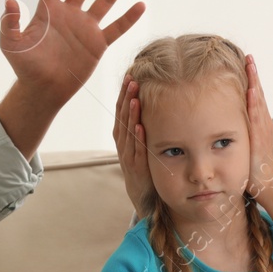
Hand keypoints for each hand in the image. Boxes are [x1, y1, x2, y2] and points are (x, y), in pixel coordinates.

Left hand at [0, 0, 146, 105]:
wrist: (43, 89)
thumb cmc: (25, 66)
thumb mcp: (11, 43)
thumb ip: (9, 22)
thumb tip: (10, 0)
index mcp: (48, 10)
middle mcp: (69, 14)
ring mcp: (85, 28)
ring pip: (104, 1)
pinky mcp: (97, 44)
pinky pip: (116, 28)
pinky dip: (129, 18)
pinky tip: (140, 5)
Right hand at [111, 73, 153, 218]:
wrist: (142, 194)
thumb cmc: (144, 165)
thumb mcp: (141, 142)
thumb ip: (143, 125)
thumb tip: (151, 102)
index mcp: (123, 136)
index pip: (121, 111)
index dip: (124, 94)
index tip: (129, 77)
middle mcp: (123, 144)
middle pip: (122, 117)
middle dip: (126, 98)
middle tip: (131, 80)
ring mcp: (128, 156)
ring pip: (127, 132)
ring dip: (131, 115)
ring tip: (134, 98)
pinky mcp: (136, 168)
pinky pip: (136, 151)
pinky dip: (137, 139)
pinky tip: (140, 127)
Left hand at [241, 54, 272, 200]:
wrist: (266, 186)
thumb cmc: (253, 168)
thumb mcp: (244, 144)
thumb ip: (238, 132)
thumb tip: (224, 123)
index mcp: (259, 124)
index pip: (255, 97)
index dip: (251, 80)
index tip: (246, 63)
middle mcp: (263, 124)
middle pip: (258, 94)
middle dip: (253, 75)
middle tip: (248, 57)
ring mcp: (263, 131)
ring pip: (259, 102)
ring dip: (255, 83)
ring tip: (251, 66)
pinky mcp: (260, 139)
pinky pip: (256, 118)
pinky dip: (254, 104)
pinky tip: (252, 91)